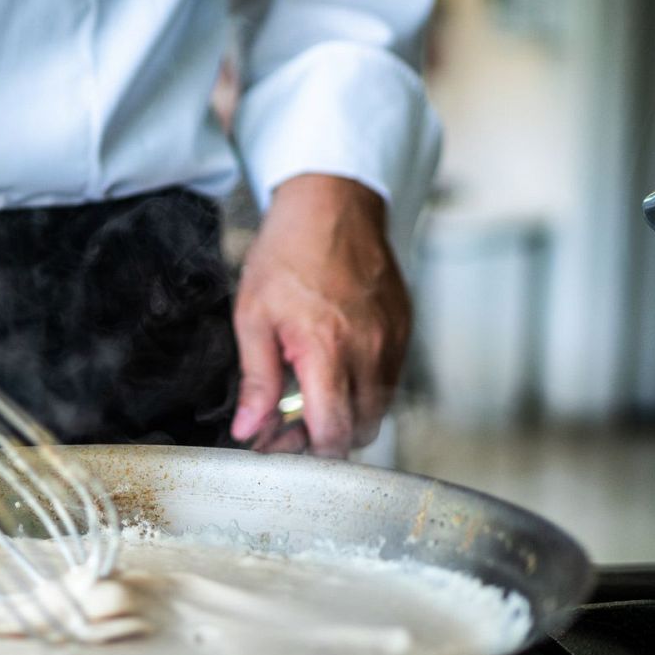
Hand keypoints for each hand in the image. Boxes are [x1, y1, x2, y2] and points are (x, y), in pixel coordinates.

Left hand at [229, 174, 410, 456]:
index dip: (305, 451)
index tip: (279, 442)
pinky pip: (390, 380)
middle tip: (290, 422)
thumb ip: (256, 381)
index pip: (332, 432)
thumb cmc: (288, 253)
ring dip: (346, 415)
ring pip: (378, 410)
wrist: (333, 204)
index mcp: (327, 349)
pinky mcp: (404, 330)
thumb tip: (249, 431)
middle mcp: (370, 350)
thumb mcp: (253, 317)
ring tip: (311, 394)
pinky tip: (336, 368)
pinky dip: (365, 388)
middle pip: (359, 431)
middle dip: (325, 438)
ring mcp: (393, 341)